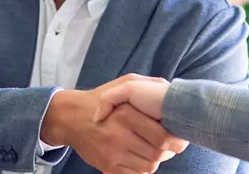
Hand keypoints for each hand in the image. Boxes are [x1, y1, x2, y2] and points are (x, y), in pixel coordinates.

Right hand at [42, 74, 187, 173]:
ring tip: (153, 149)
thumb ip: (148, 84)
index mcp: (127, 115)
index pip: (162, 137)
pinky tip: (140, 157)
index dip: (175, 140)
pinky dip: (142, 168)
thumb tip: (171, 92)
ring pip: (149, 166)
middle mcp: (119, 136)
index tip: (178, 135)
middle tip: (169, 145)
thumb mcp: (123, 83)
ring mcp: (113, 153)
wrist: (71, 117)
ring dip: (155, 160)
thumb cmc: (101, 99)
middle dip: (168, 151)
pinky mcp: (107, 166)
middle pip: (158, 154)